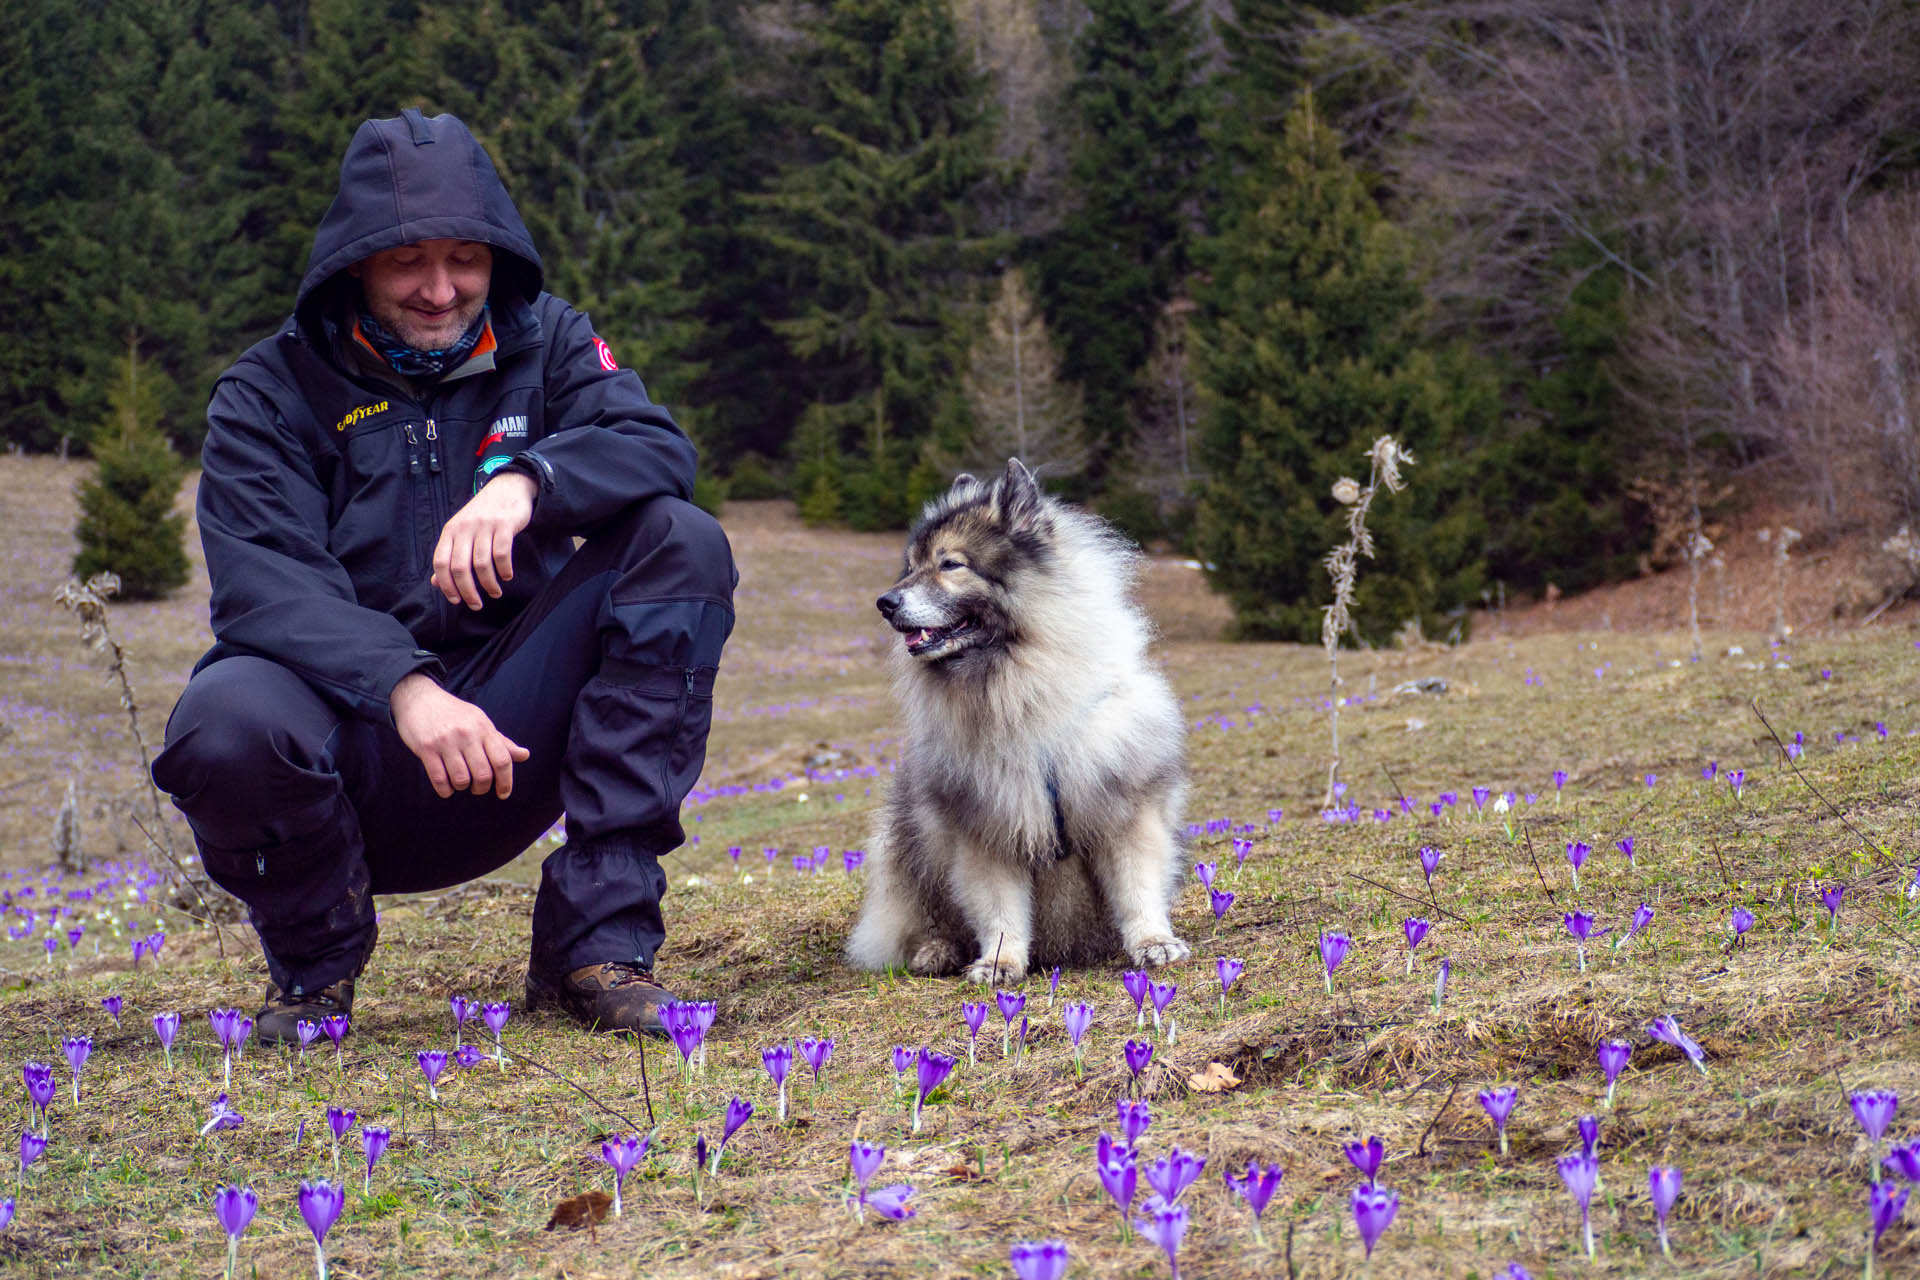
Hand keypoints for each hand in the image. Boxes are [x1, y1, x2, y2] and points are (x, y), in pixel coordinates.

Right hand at [390, 673, 529, 797]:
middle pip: (483, 774)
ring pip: (461, 780)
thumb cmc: (454, 714)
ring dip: (462, 788)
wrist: (419, 698)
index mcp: (484, 728)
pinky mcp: (426, 748)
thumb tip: (524, 755)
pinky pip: (439, 780)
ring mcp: (445, 741)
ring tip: (460, 782)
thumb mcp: (480, 722)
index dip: (506, 781)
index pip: (503, 760)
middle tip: (477, 787)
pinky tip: (446, 786)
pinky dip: (445, 790)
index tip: (503, 793)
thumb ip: (501, 741)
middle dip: (482, 788)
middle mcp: (467, 734)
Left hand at [431, 471, 536, 609]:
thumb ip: (450, 555)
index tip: (456, 601)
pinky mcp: (504, 525)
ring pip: (481, 564)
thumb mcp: (462, 532)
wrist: (508, 488)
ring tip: (495, 593)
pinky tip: (506, 576)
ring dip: (488, 584)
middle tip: (476, 605)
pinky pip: (501, 554)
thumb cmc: (483, 515)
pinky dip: (504, 570)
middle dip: (467, 591)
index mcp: (450, 531)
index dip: (446, 585)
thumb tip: (437, 582)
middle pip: (460, 567)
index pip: (441, 562)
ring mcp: (484, 526)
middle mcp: (464, 528)